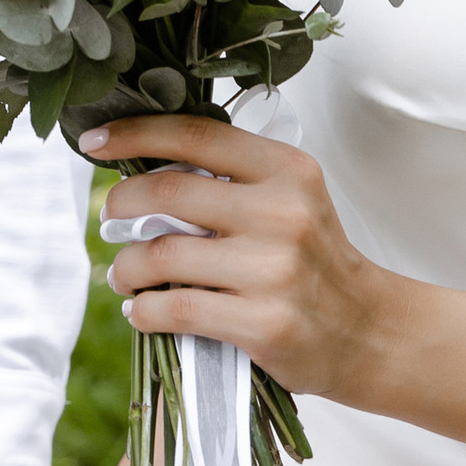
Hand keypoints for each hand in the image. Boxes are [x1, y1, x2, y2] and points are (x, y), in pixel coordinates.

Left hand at [89, 112, 393, 402]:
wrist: (369, 332)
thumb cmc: (315, 263)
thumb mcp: (290, 200)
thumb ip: (230, 180)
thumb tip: (143, 169)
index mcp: (286, 170)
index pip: (196, 134)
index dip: (135, 134)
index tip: (95, 143)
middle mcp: (282, 213)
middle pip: (169, 192)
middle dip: (121, 204)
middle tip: (110, 218)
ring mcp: (274, 271)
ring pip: (163, 255)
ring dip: (127, 266)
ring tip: (124, 274)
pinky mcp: (263, 324)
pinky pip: (176, 309)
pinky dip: (144, 310)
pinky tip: (142, 310)